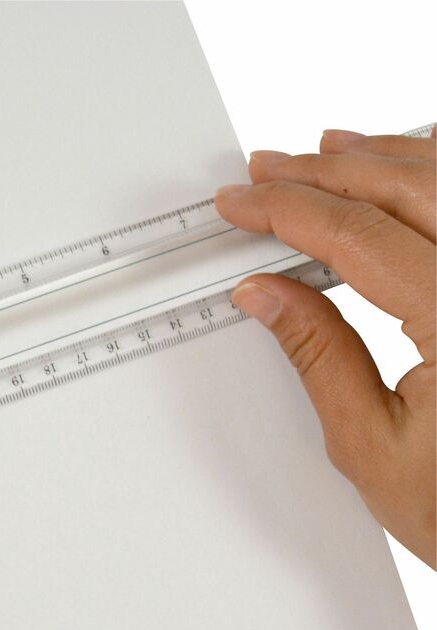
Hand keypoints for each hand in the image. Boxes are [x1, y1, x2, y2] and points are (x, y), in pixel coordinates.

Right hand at [215, 128, 435, 567]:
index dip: (288, 210)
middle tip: (270, 169)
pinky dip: (435, 179)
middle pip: (409, 188)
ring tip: (328, 153)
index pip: (358, 235)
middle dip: (327, 171)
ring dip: (385, 160)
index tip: (243, 203)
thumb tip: (268, 294)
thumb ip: (317, 354)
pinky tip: (411, 171)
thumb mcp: (371, 445)